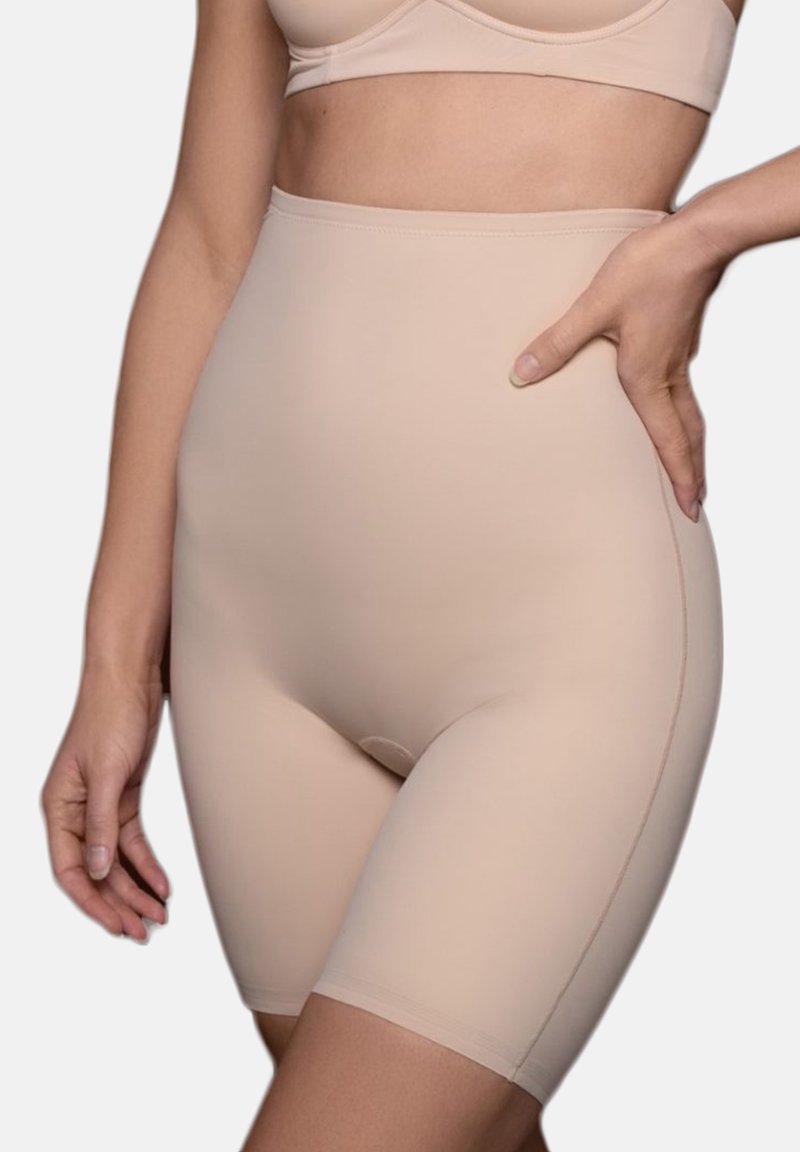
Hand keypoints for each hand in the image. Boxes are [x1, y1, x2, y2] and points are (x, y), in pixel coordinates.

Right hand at [40, 663, 169, 939]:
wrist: (130, 681)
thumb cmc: (109, 717)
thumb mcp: (107, 774)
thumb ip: (101, 824)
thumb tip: (97, 870)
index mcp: (59, 808)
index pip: (70, 869)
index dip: (92, 902)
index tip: (116, 925)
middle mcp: (75, 812)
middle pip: (95, 872)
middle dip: (118, 903)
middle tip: (144, 930)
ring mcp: (100, 806)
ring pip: (115, 861)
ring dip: (135, 888)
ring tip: (158, 915)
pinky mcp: (123, 797)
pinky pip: (131, 842)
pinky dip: (146, 864)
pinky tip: (162, 884)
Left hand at [508, 211, 730, 520]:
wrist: (697, 235)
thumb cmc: (649, 269)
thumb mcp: (593, 307)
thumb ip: (556, 343)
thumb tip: (520, 375)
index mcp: (648, 378)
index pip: (669, 440)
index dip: (680, 476)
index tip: (691, 507)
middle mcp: (669, 373)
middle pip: (688, 434)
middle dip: (691, 470)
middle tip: (695, 500)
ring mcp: (680, 354)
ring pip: (690, 411)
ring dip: (690, 443)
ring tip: (688, 463)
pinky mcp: (682, 334)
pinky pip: (683, 385)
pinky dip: (683, 409)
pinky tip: (668, 402)